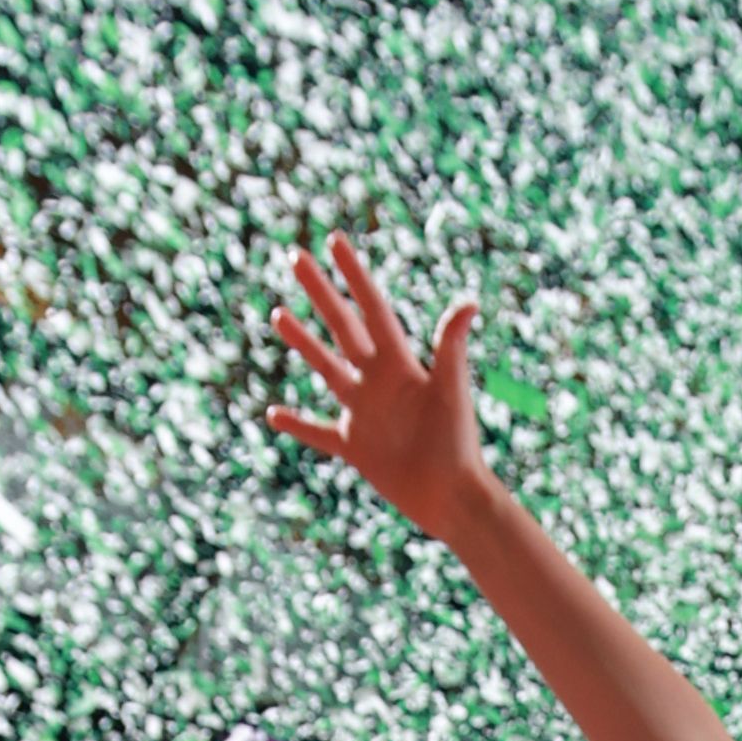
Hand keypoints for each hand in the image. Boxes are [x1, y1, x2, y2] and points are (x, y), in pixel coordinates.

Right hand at [272, 233, 489, 544]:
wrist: (452, 498)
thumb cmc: (458, 445)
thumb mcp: (450, 391)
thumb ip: (450, 346)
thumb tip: (468, 302)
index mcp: (401, 364)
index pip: (372, 309)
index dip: (354, 275)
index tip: (335, 241)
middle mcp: (378, 381)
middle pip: (343, 327)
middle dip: (321, 292)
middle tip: (296, 257)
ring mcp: (364, 413)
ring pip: (326, 369)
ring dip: (303, 342)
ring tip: (278, 314)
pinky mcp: (355, 447)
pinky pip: (318, 433)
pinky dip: (297, 425)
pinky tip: (272, 413)